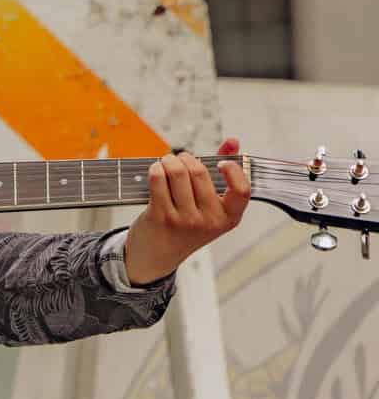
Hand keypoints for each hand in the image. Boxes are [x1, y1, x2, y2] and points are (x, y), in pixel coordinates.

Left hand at [122, 137, 249, 284]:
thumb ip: (223, 173)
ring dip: (169, 160)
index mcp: (228, 218)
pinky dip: (156, 168)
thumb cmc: (185, 227)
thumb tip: (232, 142)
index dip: (232, 170)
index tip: (221, 163)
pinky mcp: (160, 216)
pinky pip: (158, 179)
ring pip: (177, 172)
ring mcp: (184, 220)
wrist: (156, 256)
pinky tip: (156, 170)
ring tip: (166, 162)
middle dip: (186, 158)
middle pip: (199, 172)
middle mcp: (208, 221)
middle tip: (179, 159)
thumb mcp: (210, 207)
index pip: (242, 190)